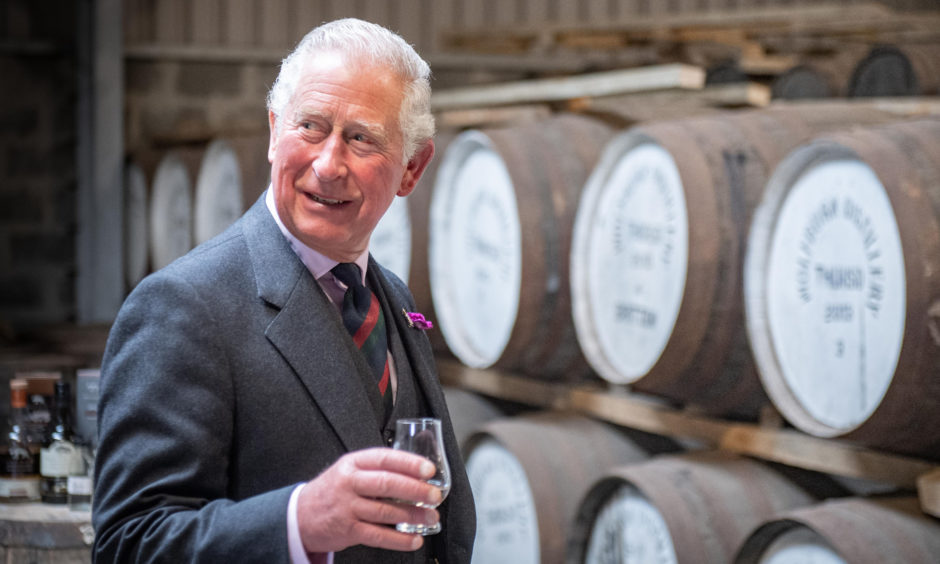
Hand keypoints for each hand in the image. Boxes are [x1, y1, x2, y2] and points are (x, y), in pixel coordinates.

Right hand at [296, 447, 442, 552]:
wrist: (300, 515)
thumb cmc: (333, 490)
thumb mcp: (349, 470)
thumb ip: (377, 469)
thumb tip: (417, 474)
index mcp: (353, 463)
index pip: (384, 459)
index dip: (409, 463)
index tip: (429, 470)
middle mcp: (349, 483)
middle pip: (386, 484)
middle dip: (415, 490)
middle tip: (435, 495)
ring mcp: (347, 507)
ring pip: (385, 511)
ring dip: (413, 515)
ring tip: (431, 516)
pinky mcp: (347, 530)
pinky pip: (378, 536)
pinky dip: (399, 539)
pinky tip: (414, 539)